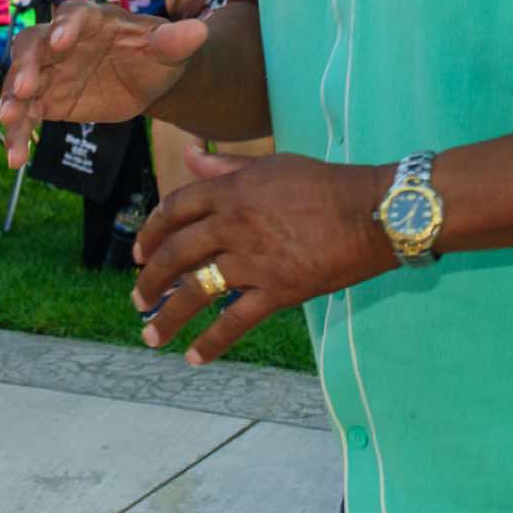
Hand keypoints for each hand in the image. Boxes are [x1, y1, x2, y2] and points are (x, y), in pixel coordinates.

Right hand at [0, 1, 207, 167]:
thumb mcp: (170, 48)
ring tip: (11, 121)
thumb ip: (177, 40)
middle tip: (24, 88)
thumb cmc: (156, 54)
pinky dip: (18, 134)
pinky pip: (26, 115)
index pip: (73, 16)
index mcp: (92, 20)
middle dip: (25, 65)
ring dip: (12, 100)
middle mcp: (61, 41)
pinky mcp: (47, 100)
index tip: (61, 42)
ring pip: (20, 82)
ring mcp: (50, 71)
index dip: (66, 27)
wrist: (147, 80)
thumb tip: (199, 31)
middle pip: (33, 46)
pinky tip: (16, 159)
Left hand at [131, 150, 392, 364]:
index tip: (139, 252)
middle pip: (176, 253)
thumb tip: (189, 155)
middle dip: (150, 279)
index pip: (174, 210)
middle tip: (138, 299)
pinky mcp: (277, 290)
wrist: (373, 212)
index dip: (151, 232)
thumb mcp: (271, 164)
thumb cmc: (325, 183)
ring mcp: (253, 260)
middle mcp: (233, 224)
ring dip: (168, 316)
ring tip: (151, 335)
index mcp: (230, 191)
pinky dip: (212, 342)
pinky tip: (194, 356)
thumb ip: (226, 165)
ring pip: (196, 291)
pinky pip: (235, 321)